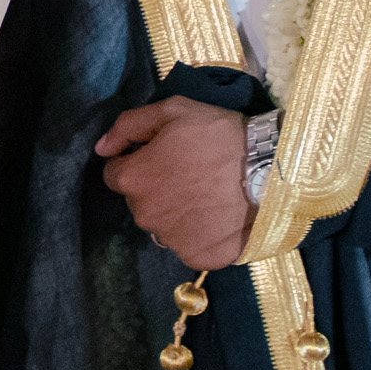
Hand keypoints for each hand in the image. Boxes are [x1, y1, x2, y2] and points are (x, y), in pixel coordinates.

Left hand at [95, 97, 253, 269]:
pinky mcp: (199, 257)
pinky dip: (199, 232)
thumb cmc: (217, 135)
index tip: (161, 155)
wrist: (268, 169)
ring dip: (176, 211)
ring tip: (207, 192)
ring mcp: (172, 240)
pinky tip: (217, 214)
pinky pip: (189, 244)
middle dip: (156, 187)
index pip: (116, 174)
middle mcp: (146, 216)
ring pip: (164, 224)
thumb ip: (128, 126)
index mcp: (134, 180)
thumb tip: (102, 147)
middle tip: (189, 171)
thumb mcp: (171, 112)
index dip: (137, 162)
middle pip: (140, 201)